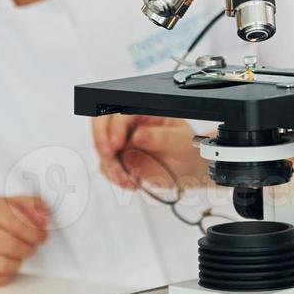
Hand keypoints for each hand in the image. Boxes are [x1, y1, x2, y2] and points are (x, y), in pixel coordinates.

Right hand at [0, 195, 47, 287]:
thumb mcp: (10, 204)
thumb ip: (31, 206)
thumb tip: (43, 215)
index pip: (14, 221)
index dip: (33, 232)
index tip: (41, 236)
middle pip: (8, 244)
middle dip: (26, 249)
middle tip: (30, 248)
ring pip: (0, 265)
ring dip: (16, 264)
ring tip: (17, 258)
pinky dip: (3, 278)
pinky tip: (5, 270)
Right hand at [92, 114, 206, 190]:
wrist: (191, 170)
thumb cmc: (188, 149)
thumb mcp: (180, 141)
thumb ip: (160, 137)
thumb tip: (139, 135)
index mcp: (145, 112)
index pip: (121, 112)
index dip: (115, 127)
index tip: (116, 144)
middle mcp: (131, 124)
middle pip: (102, 124)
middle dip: (101, 141)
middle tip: (109, 158)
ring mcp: (124, 141)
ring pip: (102, 148)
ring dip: (110, 165)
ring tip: (129, 178)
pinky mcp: (120, 158)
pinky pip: (106, 166)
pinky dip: (114, 176)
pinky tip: (131, 181)